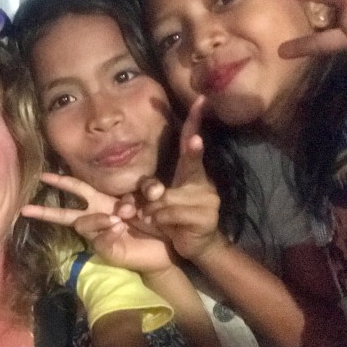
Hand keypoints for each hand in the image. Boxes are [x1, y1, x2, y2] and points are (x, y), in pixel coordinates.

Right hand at [22, 173, 172, 271]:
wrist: (166, 246)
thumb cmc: (155, 220)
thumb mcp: (148, 198)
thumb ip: (136, 193)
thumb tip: (120, 206)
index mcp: (102, 201)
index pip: (77, 188)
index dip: (61, 180)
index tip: (42, 175)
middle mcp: (96, 217)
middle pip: (65, 213)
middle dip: (46, 210)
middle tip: (27, 209)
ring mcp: (98, 235)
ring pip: (82, 223)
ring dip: (97, 219)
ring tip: (119, 220)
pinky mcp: (106, 249)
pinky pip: (99, 239)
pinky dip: (110, 232)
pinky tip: (122, 229)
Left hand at [140, 97, 227, 260]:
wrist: (193, 246)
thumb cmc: (170, 220)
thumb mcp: (156, 202)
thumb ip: (148, 191)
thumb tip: (139, 194)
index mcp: (190, 174)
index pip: (191, 144)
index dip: (195, 123)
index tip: (201, 100)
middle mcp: (202, 182)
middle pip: (188, 165)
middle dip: (180, 163)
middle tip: (175, 166)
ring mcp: (208, 199)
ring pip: (167, 197)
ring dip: (153, 210)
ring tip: (152, 218)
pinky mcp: (206, 217)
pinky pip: (171, 213)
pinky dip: (160, 220)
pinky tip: (161, 226)